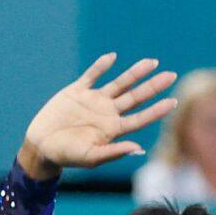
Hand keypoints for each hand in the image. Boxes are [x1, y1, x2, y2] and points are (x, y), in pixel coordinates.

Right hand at [20, 54, 178, 178]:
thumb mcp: (92, 157)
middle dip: (153, 86)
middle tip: (172, 75)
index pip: (141, 118)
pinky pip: (91, 75)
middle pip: (136, 97)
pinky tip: (112, 57)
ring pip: (119, 84)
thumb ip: (114, 151)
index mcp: (114, 129)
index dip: (157, 110)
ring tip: (152, 62)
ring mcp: (93, 101)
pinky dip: (100, 66)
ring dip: (135, 73)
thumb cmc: (68, 156)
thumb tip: (138, 148)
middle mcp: (108, 113)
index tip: (174, 101)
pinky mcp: (76, 91)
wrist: (42, 146)